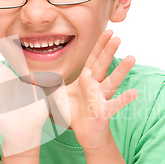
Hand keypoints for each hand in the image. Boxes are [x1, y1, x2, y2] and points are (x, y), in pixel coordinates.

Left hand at [52, 30, 137, 150]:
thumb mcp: (56, 95)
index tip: (108, 31)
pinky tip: (135, 92)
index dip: (100, 45)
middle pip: (102, 65)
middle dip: (109, 51)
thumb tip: (29, 76)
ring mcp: (101, 98)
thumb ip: (46, 83)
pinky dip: (125, 99)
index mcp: (86, 79)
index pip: (93, 58)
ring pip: (112, 82)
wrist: (85, 132)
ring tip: (132, 57)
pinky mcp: (104, 111)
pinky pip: (115, 104)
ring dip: (121, 70)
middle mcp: (95, 85)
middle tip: (117, 36)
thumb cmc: (74, 112)